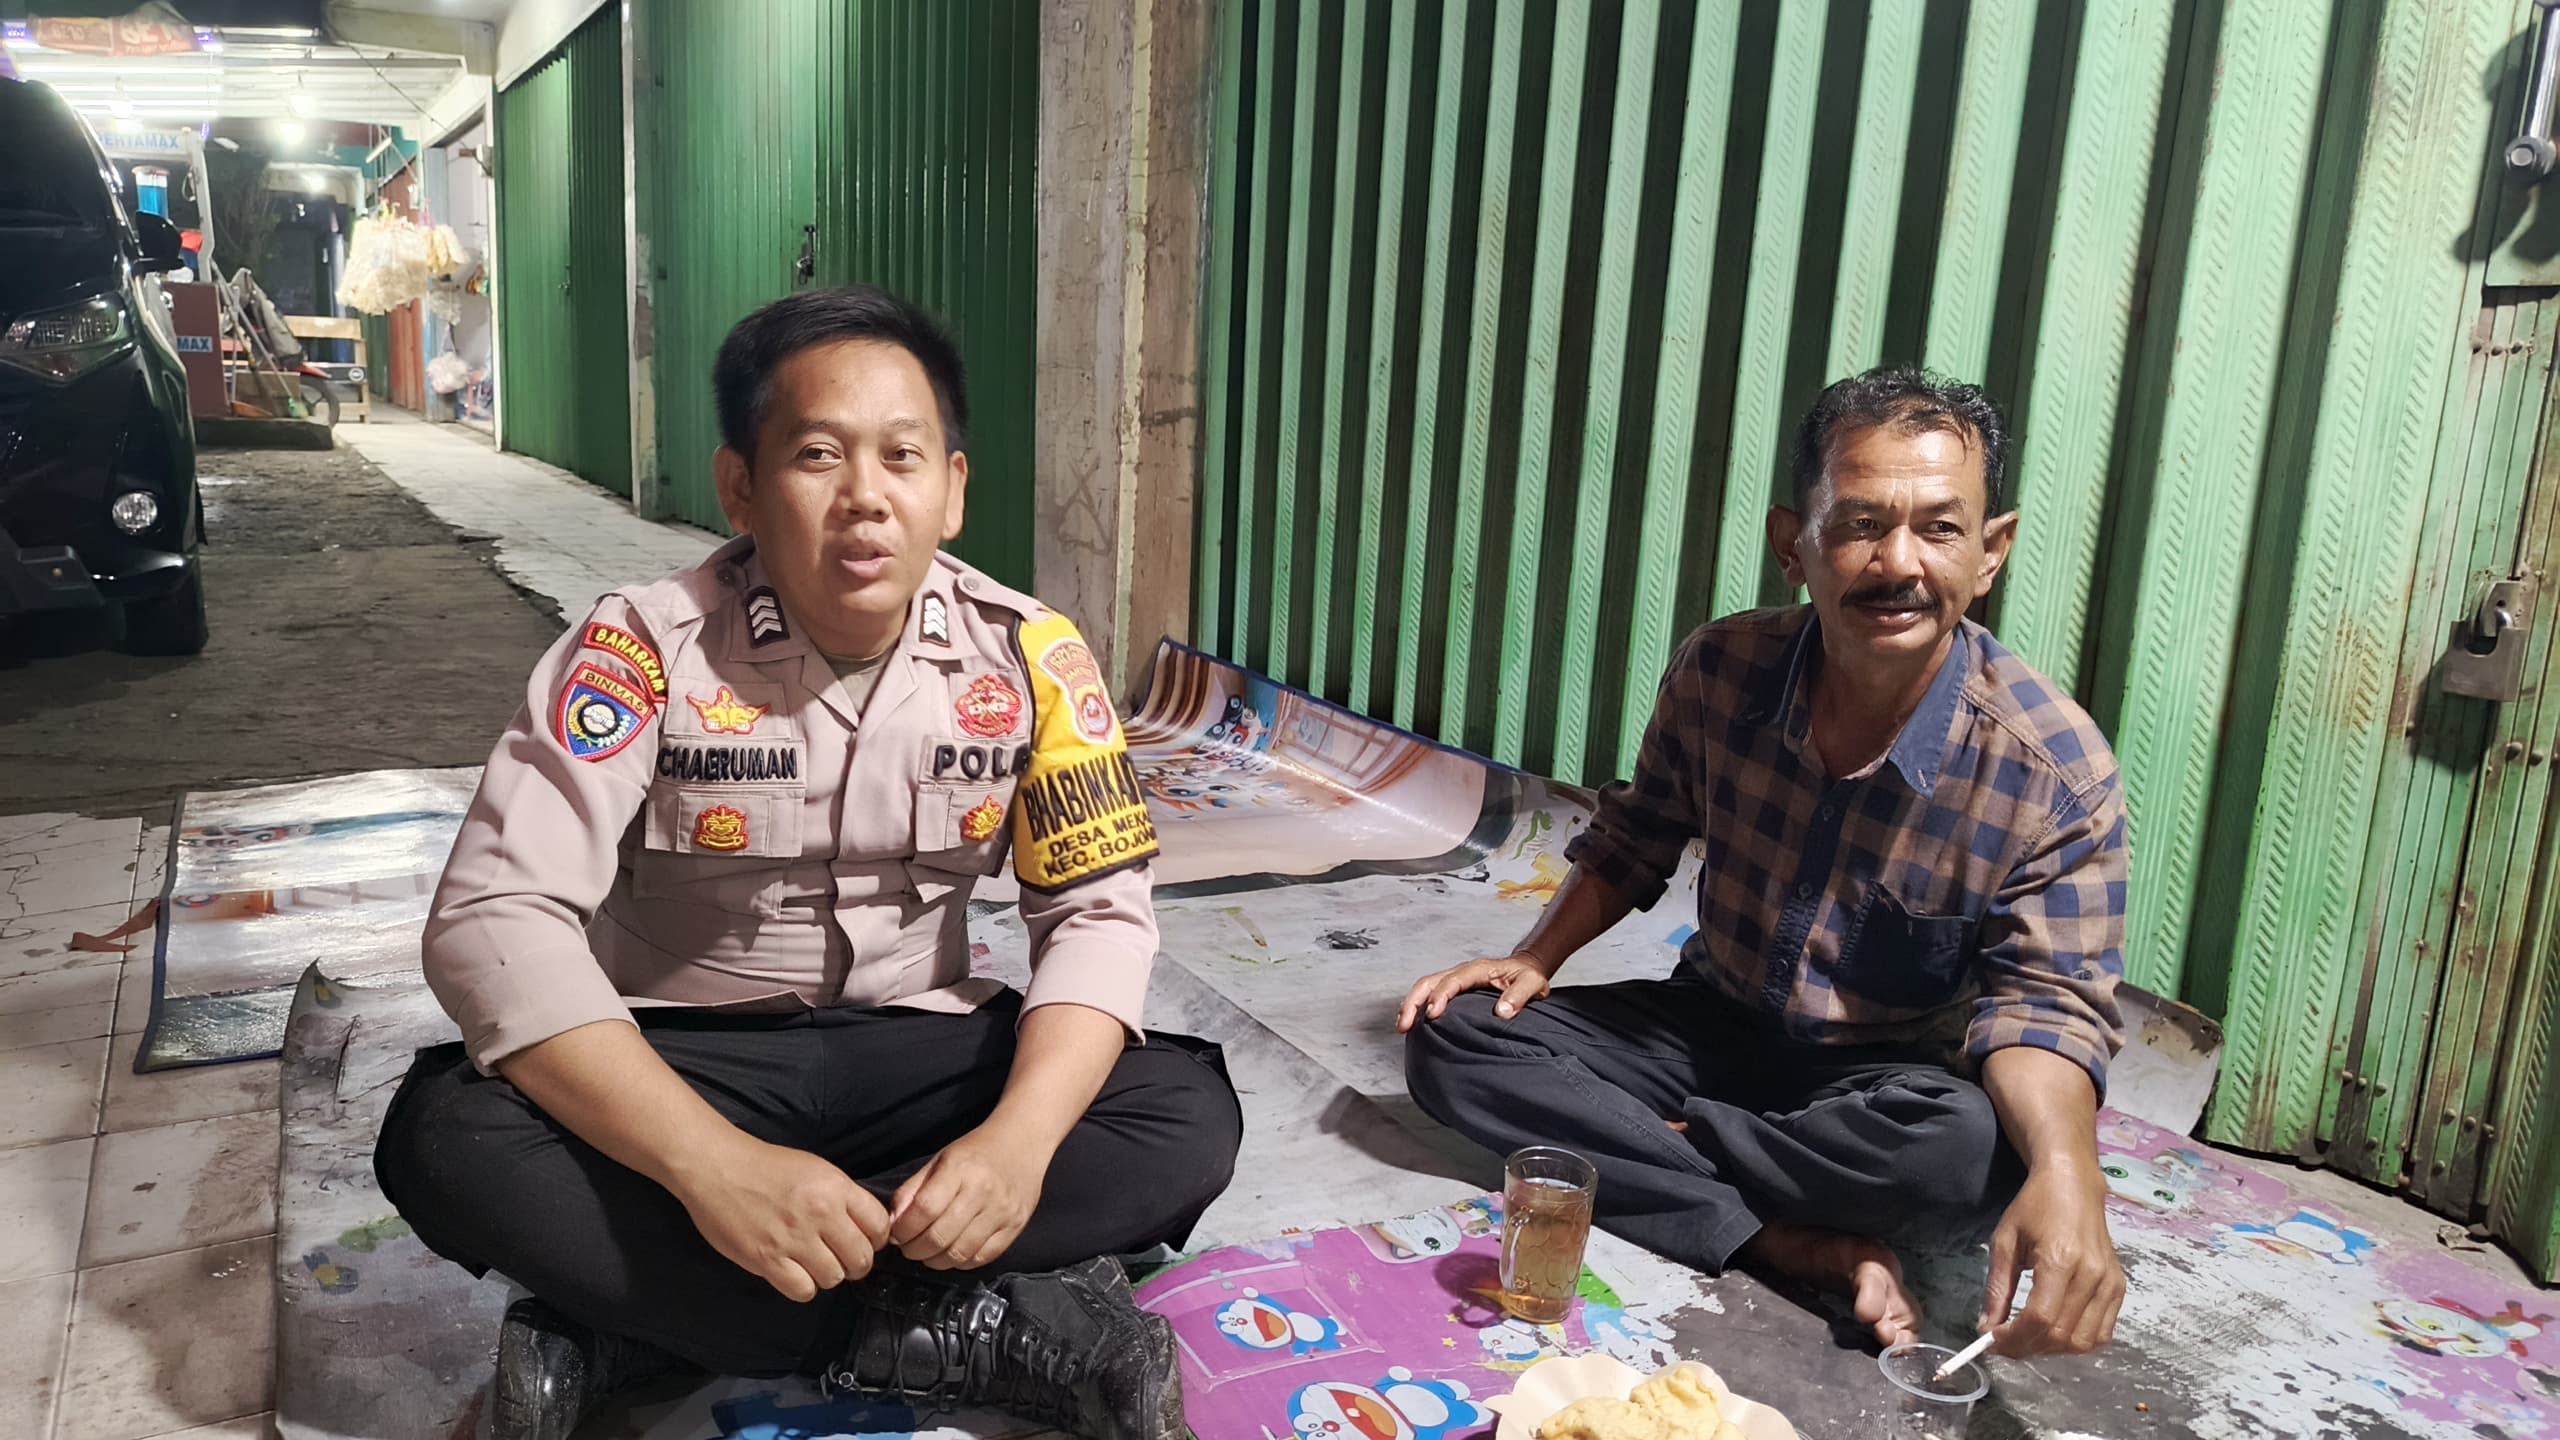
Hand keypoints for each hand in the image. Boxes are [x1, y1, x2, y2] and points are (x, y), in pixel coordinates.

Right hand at [671, 1134, 891, 1301]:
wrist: (718, 1167)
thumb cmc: (765, 1166)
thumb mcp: (817, 1169)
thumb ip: (843, 1198)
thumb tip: (865, 1227)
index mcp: (836, 1188)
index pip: (880, 1226)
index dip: (875, 1239)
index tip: (863, 1241)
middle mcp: (820, 1214)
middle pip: (861, 1258)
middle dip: (855, 1263)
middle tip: (839, 1258)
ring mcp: (794, 1239)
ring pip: (833, 1278)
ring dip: (826, 1275)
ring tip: (812, 1263)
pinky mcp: (767, 1260)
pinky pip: (803, 1291)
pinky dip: (802, 1287)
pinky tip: (793, 1272)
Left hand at [889, 1124, 1051, 1269]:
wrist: (1023, 1143)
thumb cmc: (976, 1151)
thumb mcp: (939, 1160)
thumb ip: (913, 1190)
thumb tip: (892, 1223)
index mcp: (960, 1170)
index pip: (924, 1210)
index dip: (903, 1229)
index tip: (896, 1233)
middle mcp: (983, 1192)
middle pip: (939, 1237)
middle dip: (914, 1250)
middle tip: (909, 1247)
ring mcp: (1002, 1212)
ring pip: (959, 1254)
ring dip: (935, 1261)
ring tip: (929, 1252)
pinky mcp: (1016, 1227)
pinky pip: (982, 1258)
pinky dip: (961, 1262)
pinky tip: (953, 1252)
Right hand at [1397, 952, 1558, 1031]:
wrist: (1526, 969)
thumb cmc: (1528, 977)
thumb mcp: (1532, 983)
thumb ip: (1519, 996)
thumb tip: (1501, 1012)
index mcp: (1478, 969)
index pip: (1452, 981)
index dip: (1440, 996)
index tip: (1433, 1015)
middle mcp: (1462, 972)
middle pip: (1429, 982)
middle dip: (1413, 1001)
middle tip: (1404, 1025)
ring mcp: (1455, 979)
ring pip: (1425, 987)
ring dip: (1411, 1004)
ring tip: (1402, 1026)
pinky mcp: (1453, 989)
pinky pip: (1430, 994)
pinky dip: (1418, 1007)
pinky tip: (1413, 1023)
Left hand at [1982, 1162, 2122, 1356]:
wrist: (2073, 1185)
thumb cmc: (2035, 1207)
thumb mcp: (2005, 1241)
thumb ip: (1997, 1288)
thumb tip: (1987, 1328)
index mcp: (2059, 1259)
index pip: (2039, 1317)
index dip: (2013, 1338)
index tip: (1992, 1340)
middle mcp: (2091, 1275)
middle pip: (2061, 1334)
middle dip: (2027, 1347)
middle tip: (2005, 1344)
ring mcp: (2110, 1283)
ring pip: (2083, 1341)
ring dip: (2051, 1350)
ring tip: (2028, 1339)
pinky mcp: (2119, 1288)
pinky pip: (2102, 1333)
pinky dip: (2077, 1342)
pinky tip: (2055, 1332)